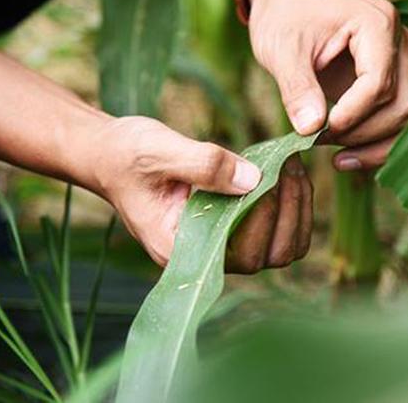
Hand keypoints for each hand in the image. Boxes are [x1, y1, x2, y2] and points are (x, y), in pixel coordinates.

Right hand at [90, 117, 311, 270]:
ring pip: (279, 247)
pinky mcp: (231, 227)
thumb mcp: (158, 151)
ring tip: (292, 168)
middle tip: (291, 168)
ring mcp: (220, 243)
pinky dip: (290, 206)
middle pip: (269, 256)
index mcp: (180, 249)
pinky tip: (288, 175)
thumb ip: (203, 165)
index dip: (265, 219)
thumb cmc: (126, 154)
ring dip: (295, 211)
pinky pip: (276, 231)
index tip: (275, 176)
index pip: (240, 253)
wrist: (112, 155)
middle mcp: (204, 255)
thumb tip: (255, 180)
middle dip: (288, 213)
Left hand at [246, 0, 407, 170]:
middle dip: (362, 134)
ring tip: (335, 159)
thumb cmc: (285, 17)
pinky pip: (394, 120)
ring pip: (403, 117)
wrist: (290, 4)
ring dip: (372, 145)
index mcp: (376, 23)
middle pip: (400, 104)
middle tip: (320, 143)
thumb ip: (297, 88)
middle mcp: (398, 42)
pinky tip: (346, 156)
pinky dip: (375, 144)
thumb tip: (310, 129)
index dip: (352, 115)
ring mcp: (400, 63)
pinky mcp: (392, 82)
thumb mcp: (281, 49)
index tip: (319, 132)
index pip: (378, 82)